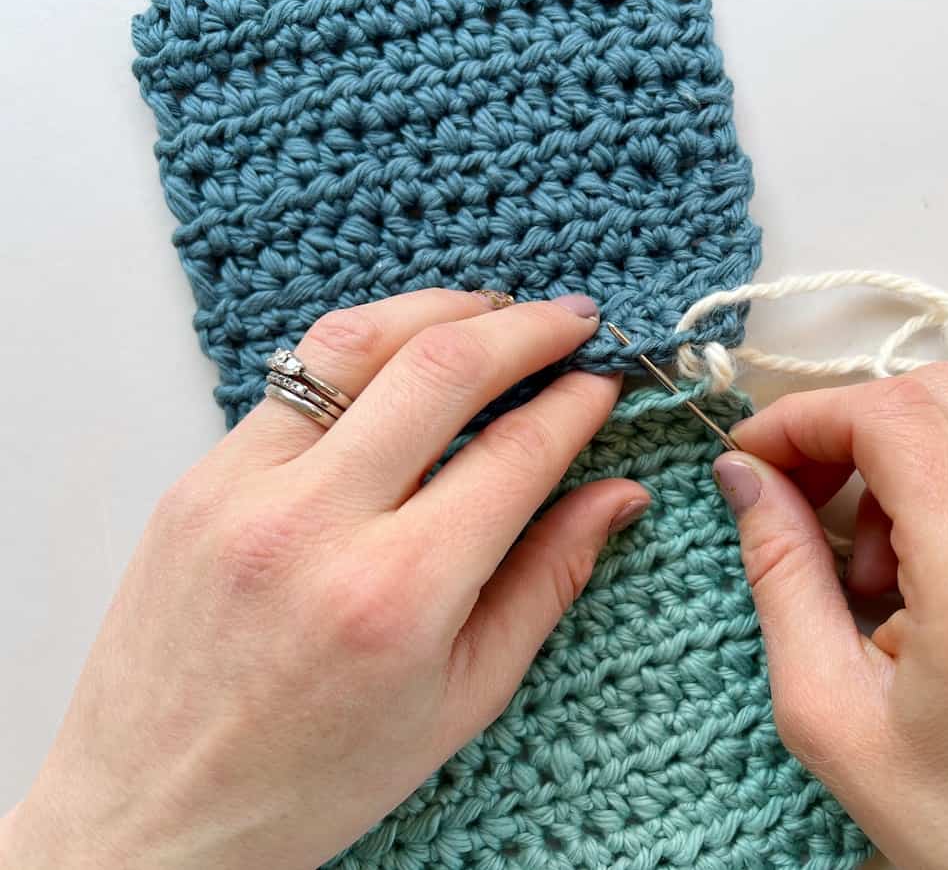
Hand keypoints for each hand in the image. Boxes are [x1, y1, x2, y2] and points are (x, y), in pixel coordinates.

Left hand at [0, 289, 647, 869]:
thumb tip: (619, 496)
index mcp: (397, 595)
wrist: (157, 809)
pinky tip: (405, 356)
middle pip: (441, 367)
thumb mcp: (461, 698)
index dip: (577, 404)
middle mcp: (314, 524)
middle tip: (574, 319)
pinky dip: (365, 350)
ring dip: (440, 309)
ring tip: (497, 310)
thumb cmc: (317, 776)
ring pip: (355, 342)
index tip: (606, 382)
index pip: (515, 453)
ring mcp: (240, 490)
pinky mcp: (197, 479)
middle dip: (526, 327)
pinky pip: (293, 381)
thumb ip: (547, 581)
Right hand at [713, 363, 947, 869]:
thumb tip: (745, 483)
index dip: (803, 417)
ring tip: (867, 574)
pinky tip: (921, 584)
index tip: (752, 459)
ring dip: (895, 467)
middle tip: (796, 496)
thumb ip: (782, 575)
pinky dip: (945, 497)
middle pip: (937, 395)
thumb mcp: (834, 712)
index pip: (892, 415)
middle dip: (844, 428)